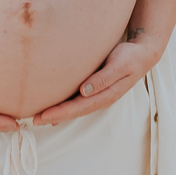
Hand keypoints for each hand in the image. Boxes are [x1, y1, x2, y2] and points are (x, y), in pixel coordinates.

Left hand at [34, 33, 160, 125]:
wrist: (142, 54)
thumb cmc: (130, 57)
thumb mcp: (119, 64)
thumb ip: (103, 78)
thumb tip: (84, 91)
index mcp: (106, 96)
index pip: (79, 107)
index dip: (60, 112)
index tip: (43, 115)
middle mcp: (100, 98)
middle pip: (74, 111)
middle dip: (54, 116)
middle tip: (33, 120)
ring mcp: (97, 95)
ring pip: (74, 108)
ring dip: (57, 113)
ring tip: (37, 116)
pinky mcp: (94, 88)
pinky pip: (76, 100)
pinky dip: (63, 105)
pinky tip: (52, 107)